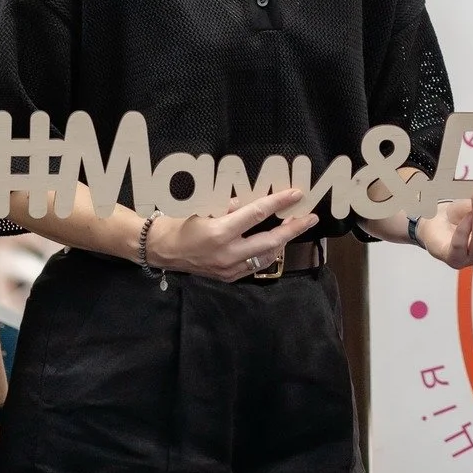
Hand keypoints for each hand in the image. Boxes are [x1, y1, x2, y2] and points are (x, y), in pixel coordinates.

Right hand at [147, 187, 318, 281]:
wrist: (162, 250)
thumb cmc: (182, 223)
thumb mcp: (205, 207)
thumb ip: (231, 206)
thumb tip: (255, 201)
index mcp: (220, 232)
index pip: (257, 214)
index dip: (279, 202)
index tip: (297, 194)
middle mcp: (227, 253)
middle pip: (270, 241)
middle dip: (293, 229)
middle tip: (310, 217)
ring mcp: (229, 269)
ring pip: (267, 256)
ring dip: (283, 241)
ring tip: (294, 228)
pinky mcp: (229, 277)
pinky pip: (255, 265)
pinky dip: (268, 253)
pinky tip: (275, 243)